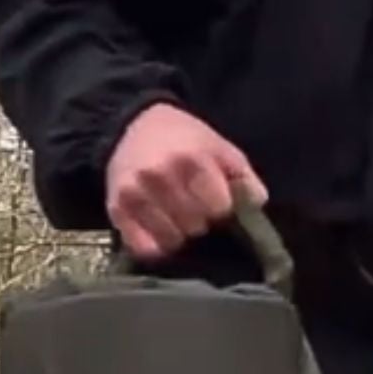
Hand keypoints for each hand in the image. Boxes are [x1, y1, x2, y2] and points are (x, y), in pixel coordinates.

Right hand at [105, 104, 266, 262]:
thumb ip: (243, 176)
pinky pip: (143, 248)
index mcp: (190, 160)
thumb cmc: (185, 139)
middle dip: (200, 220)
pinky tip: (160, 230)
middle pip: (195, 226)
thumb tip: (256, 203)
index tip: (217, 202)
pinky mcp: (116, 210)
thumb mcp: (220, 147)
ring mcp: (134, 195)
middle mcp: (158, 177)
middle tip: (195, 207)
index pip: (218, 208)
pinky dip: (155, 245)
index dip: (221, 208)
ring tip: (177, 217)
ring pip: (171, 241)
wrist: (133, 125)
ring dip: (179, 234)